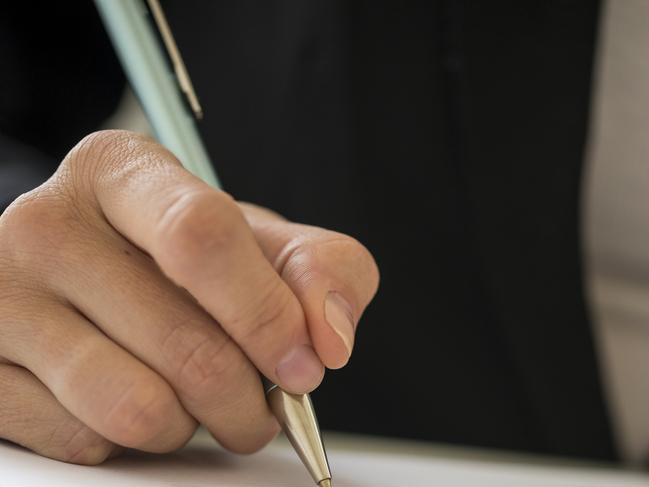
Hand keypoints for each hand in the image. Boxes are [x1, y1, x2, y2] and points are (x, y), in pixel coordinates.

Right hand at [0, 130, 378, 463]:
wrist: (103, 280)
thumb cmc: (190, 260)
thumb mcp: (268, 245)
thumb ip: (325, 271)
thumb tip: (328, 338)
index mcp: (122, 171)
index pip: (200, 236)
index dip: (264, 312)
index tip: (303, 364)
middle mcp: (48, 221)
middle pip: (182, 340)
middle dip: (247, 397)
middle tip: (262, 402)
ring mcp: (2, 296)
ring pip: (134, 405)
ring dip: (194, 425)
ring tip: (201, 403)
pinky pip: (86, 439)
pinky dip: (134, 439)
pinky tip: (136, 397)